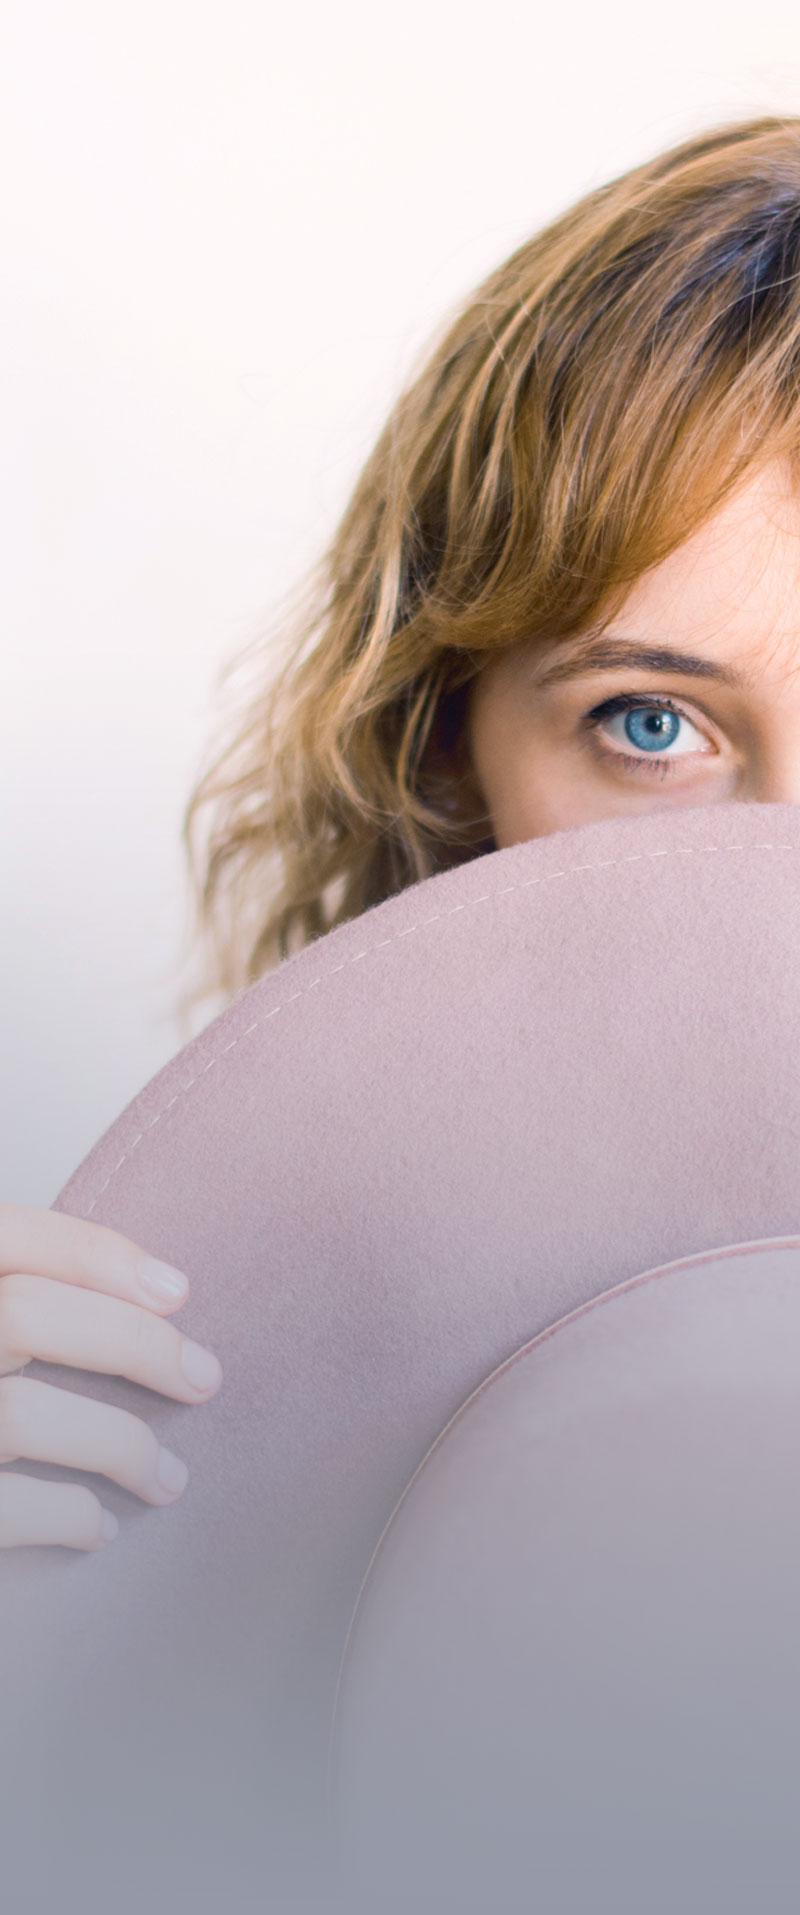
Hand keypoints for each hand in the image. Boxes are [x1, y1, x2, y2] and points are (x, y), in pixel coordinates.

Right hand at [0, 1200, 221, 1550]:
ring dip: (120, 1446)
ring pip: (23, 1416)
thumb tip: (143, 1301)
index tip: (175, 1290)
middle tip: (203, 1377)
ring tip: (168, 1476)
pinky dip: (70, 1516)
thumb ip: (16, 1308)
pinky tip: (100, 1527)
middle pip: (26, 1312)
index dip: (94, 1253)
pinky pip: (7, 1508)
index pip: (4, 1232)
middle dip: (135, 1342)